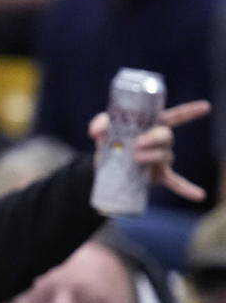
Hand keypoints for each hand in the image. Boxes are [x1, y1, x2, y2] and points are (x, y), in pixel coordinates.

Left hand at [88, 99, 209, 201]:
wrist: (102, 166)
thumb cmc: (109, 142)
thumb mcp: (103, 130)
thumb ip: (100, 124)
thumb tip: (96, 131)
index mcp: (151, 126)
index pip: (175, 116)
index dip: (190, 111)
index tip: (205, 107)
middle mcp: (160, 142)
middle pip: (166, 136)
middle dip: (154, 139)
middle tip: (137, 145)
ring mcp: (160, 160)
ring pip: (165, 156)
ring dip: (152, 156)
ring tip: (136, 159)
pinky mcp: (158, 176)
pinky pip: (175, 182)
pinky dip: (187, 189)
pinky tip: (199, 195)